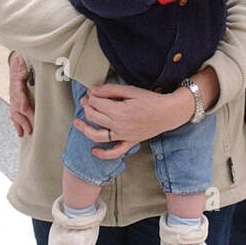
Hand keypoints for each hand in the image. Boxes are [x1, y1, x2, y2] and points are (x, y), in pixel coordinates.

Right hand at [7, 52, 33, 136]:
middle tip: (30, 130)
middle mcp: (13, 93)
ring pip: (14, 114)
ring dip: (18, 125)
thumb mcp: (24, 65)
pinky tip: (19, 131)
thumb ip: (24, 70)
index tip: (30, 115)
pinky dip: (16, 123)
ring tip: (22, 134)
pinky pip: (13, 113)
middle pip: (17, 110)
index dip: (25, 109)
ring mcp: (12, 98)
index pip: (20, 100)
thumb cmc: (22, 65)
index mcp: (16, 84)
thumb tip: (24, 73)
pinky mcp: (14, 101)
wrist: (16, 63)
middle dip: (23, 121)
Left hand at [75, 83, 193, 155]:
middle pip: (95, 117)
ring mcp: (124, 136)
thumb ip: (111, 90)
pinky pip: (115, 152)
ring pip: (98, 135)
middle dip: (87, 107)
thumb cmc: (151, 100)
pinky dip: (103, 154)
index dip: (90, 97)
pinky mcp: (130, 142)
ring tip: (76, 123)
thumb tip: (93, 91)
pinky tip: (94, 151)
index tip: (90, 93)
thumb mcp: (131, 90)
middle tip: (86, 101)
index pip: (97, 104)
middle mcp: (120, 126)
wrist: (169, 113)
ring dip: (85, 129)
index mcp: (120, 111)